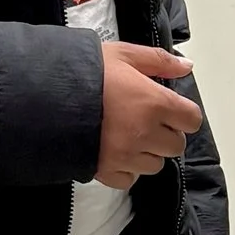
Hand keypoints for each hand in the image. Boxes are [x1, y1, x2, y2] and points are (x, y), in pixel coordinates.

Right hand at [96, 43, 203, 187]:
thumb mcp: (122, 54)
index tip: (168, 109)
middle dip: (165, 134)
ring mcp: (127, 156)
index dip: (182, 114)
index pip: (192, 120)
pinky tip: (114, 152)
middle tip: (144, 120)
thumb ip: (158, 60)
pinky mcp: (107, 172)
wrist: (42, 96)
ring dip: (147, 152)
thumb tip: (187, 67)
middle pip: (176, 145)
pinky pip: (130, 180)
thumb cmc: (85, 70)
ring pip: (155, 165)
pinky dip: (126, 170)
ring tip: (126, 135)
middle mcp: (146, 133)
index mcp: (155, 103)